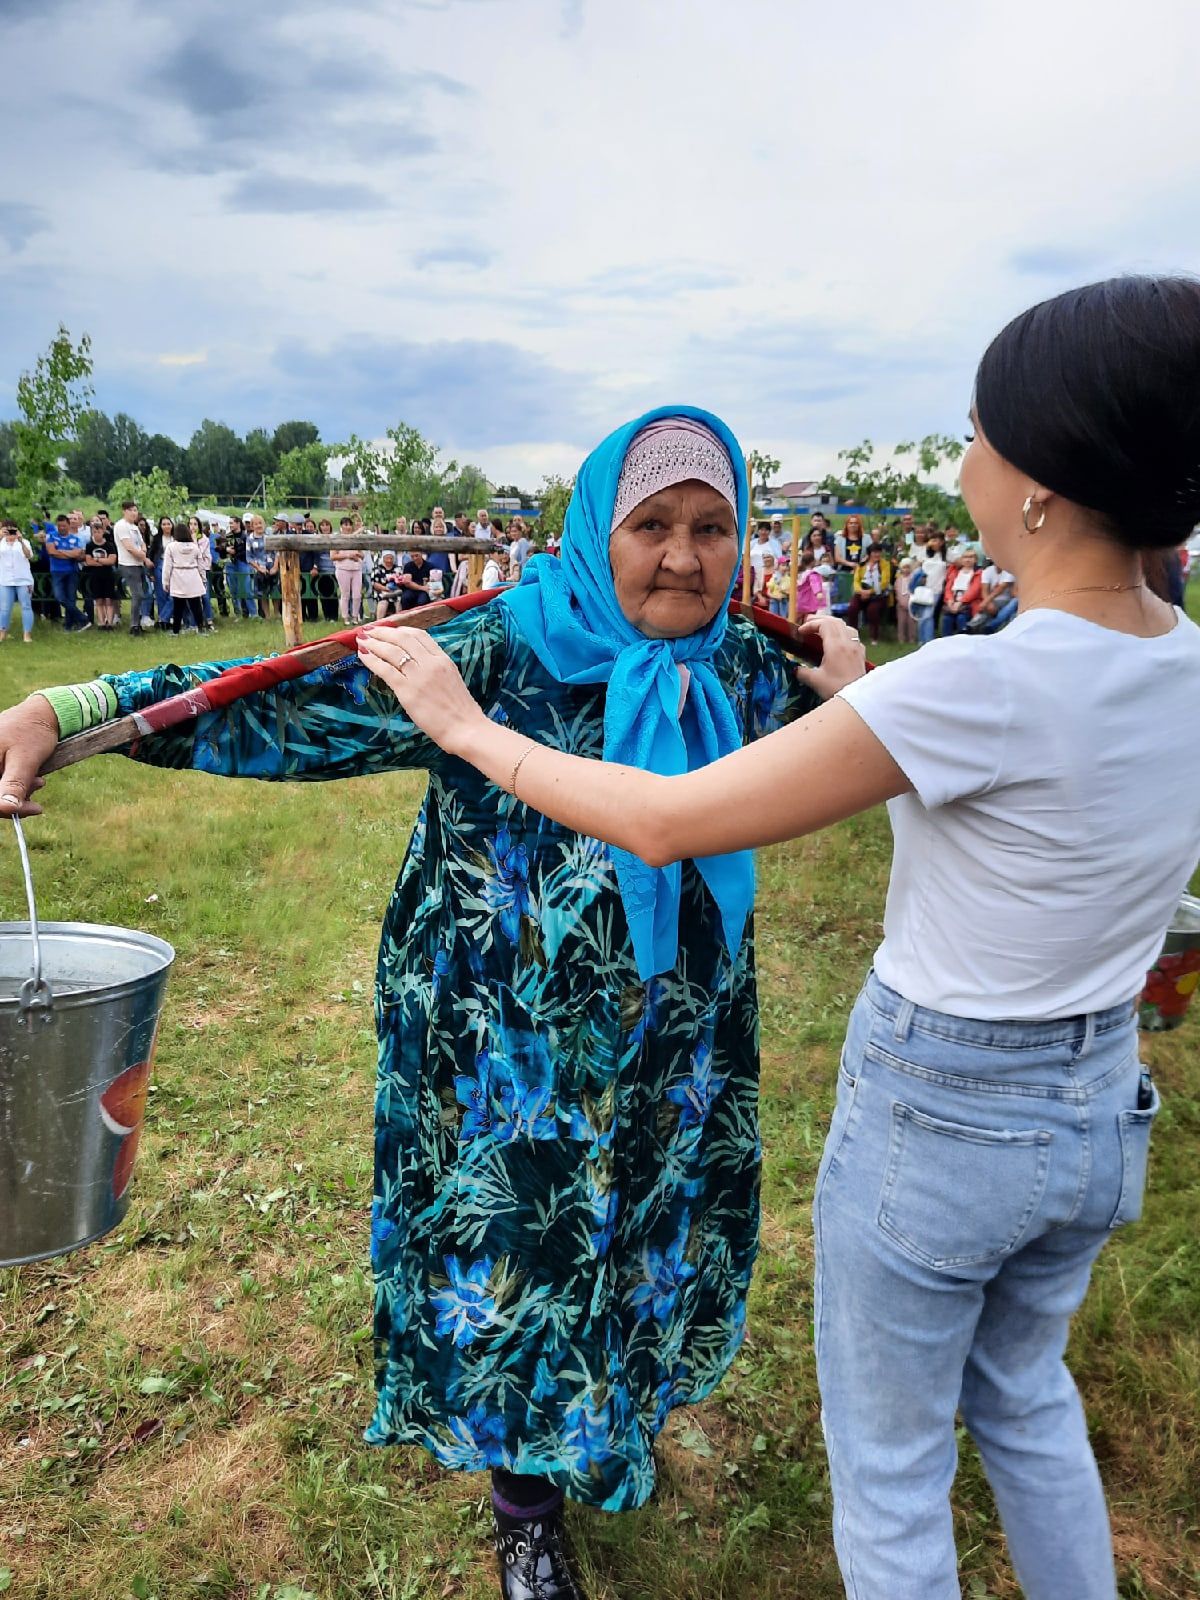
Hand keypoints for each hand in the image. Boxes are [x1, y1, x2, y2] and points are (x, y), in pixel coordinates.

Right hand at [0, 697, 59, 816]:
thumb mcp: (25, 761)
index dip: (5, 808)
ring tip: (39, 781)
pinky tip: (33, 777)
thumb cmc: (33, 732)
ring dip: (20, 791)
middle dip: (16, 798)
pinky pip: (2, 780)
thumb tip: (7, 809)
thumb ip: (14, 785)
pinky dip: (18, 783)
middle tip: (39, 789)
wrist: (42, 712)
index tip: (34, 809)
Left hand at [356, 627, 486, 755]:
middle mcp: (431, 663)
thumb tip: (417, 664)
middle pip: (403, 638)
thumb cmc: (460, 710)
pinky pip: (385, 670)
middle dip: (383, 632)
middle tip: (369, 631)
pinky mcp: (408, 691)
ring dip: (374, 643)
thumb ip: (436, 669)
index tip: (388, 630)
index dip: (400, 630)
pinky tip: (363, 656)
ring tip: (362, 641)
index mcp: (443, 659)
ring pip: (391, 651)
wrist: (465, 727)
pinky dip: (372, 660)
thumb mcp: (452, 679)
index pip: (419, 635)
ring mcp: (419, 676)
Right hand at [791, 615, 867, 699]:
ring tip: (824, 628)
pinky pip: (853, 637)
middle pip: (835, 621)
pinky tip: (840, 641)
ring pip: (846, 627)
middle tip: (808, 622)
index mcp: (835, 646)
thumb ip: (802, 672)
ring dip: (834, 624)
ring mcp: (856, 647)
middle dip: (820, 619)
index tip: (800, 632)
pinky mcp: (861, 655)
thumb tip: (795, 669)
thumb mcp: (814, 681)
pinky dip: (844, 633)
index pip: (823, 624)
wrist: (857, 700)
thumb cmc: (835, 689)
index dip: (810, 625)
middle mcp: (847, 642)